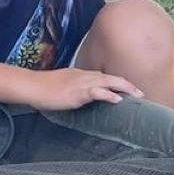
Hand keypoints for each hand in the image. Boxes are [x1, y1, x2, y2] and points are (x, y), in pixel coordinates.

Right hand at [25, 67, 144, 110]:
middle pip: (112, 77)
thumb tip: (82, 98)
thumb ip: (75, 90)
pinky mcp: (77, 92)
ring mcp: (81, 83)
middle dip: (128, 84)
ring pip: (109, 81)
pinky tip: (118, 100)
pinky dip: (109, 94)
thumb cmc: (44, 88)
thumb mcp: (63, 87)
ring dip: (125, 87)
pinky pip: (96, 92)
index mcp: (82, 75)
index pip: (105, 76)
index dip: (119, 82)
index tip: (131, 90)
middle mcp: (85, 76)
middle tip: (142, 93)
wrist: (32, 86)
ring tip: (138, 95)